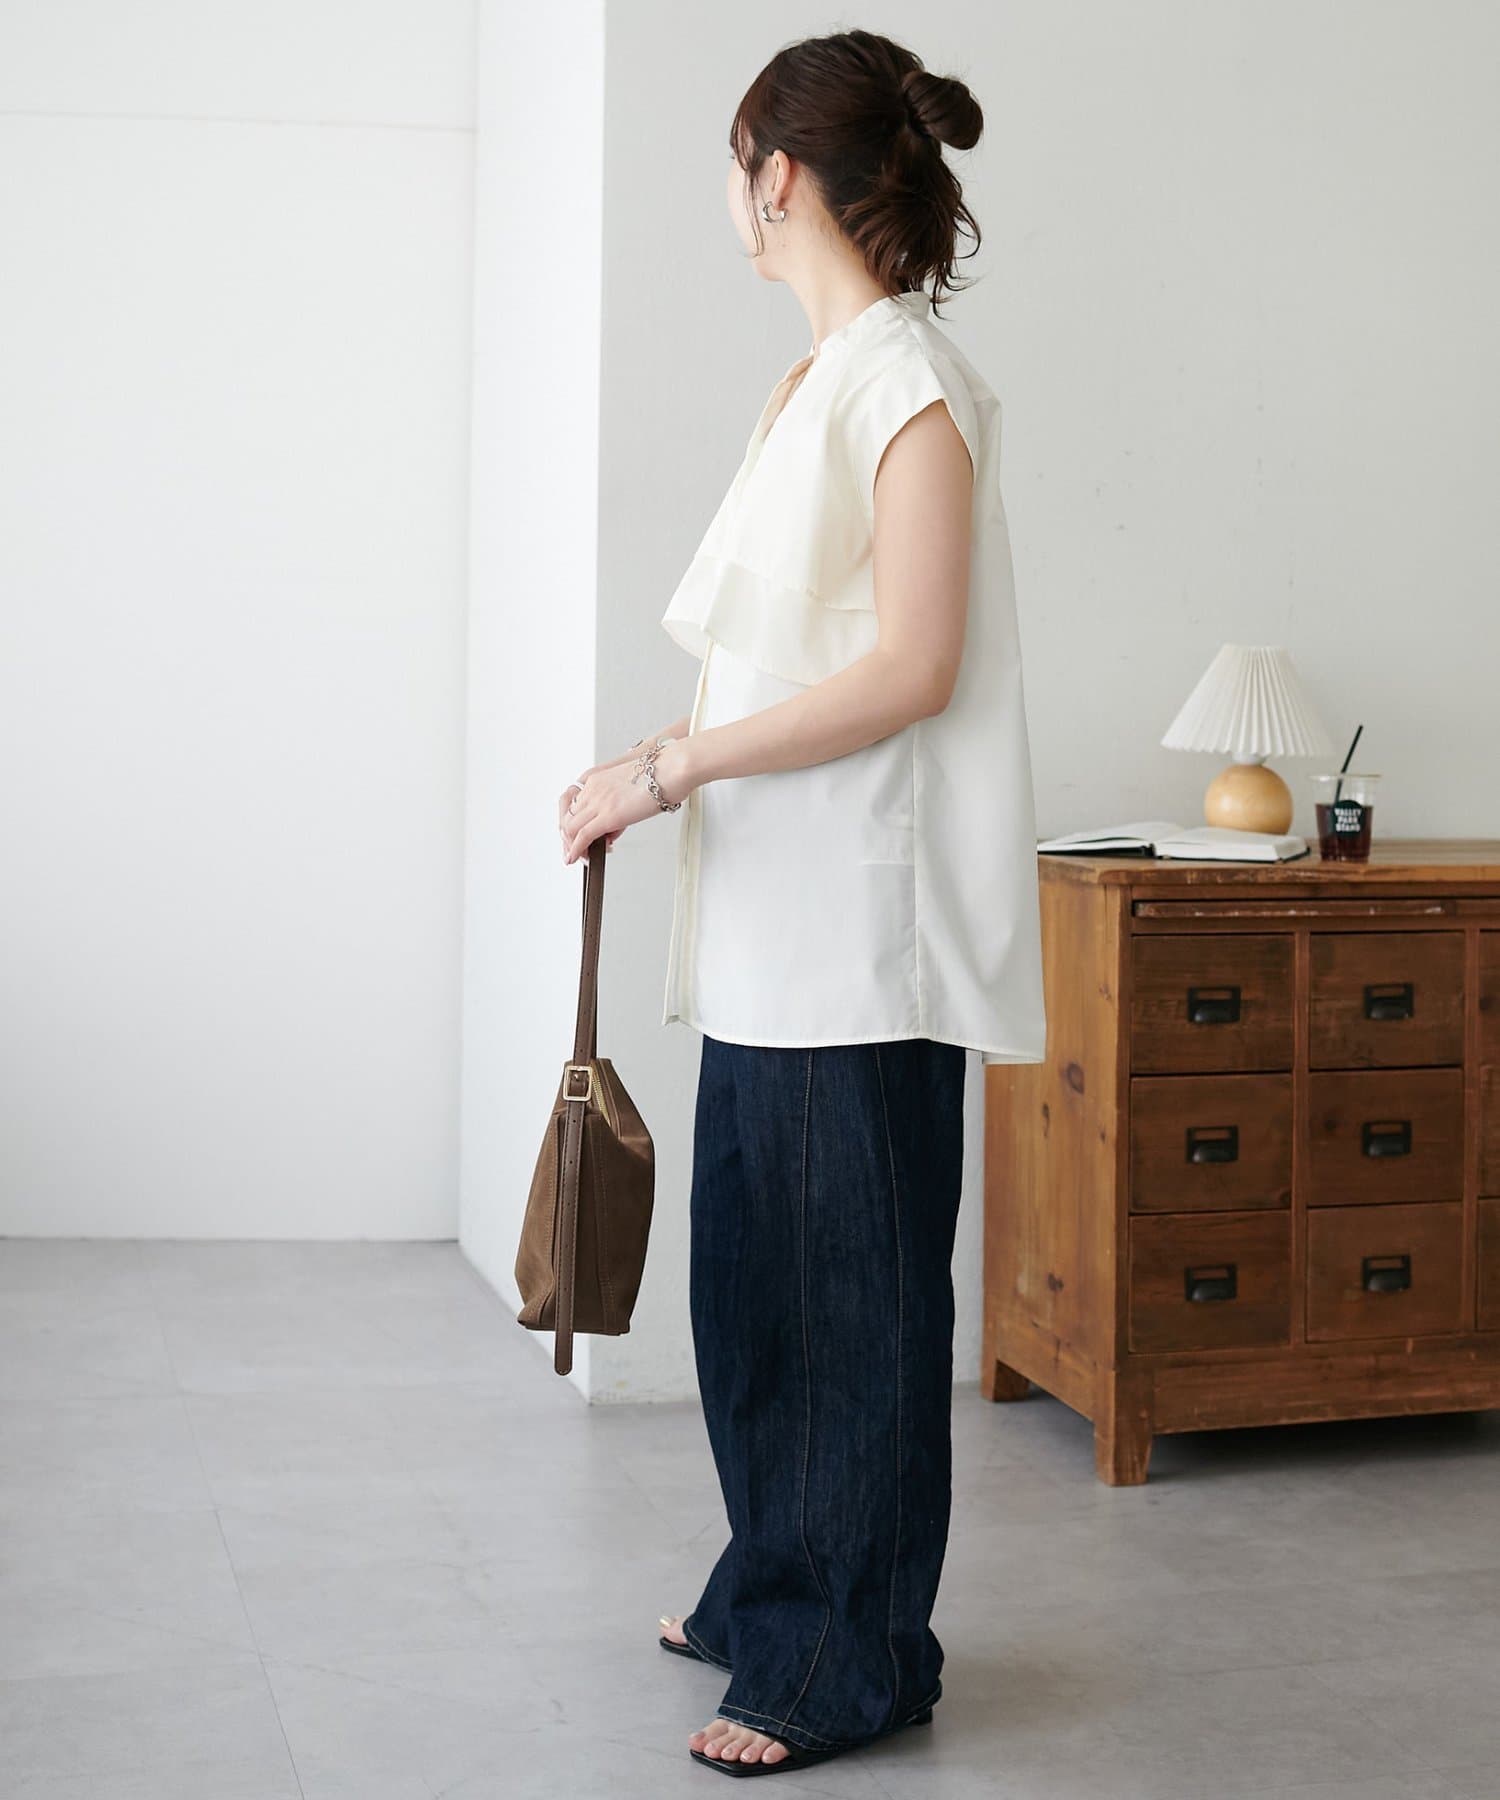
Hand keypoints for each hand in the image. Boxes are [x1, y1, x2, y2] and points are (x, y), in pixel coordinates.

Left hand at [559, 740, 692, 865]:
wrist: (672, 769)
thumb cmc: (662, 775)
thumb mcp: (632, 788)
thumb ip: (620, 804)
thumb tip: (617, 824)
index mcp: (597, 779)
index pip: (574, 805)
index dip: (575, 823)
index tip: (582, 835)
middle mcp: (593, 789)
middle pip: (567, 817)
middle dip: (569, 837)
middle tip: (580, 850)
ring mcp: (598, 802)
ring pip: (570, 828)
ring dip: (573, 845)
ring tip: (582, 857)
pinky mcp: (607, 816)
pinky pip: (582, 836)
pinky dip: (575, 849)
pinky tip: (575, 858)